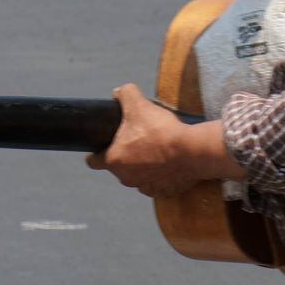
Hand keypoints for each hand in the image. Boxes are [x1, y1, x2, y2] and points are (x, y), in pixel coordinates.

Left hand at [84, 83, 201, 197]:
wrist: (192, 151)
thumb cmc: (160, 130)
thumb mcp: (138, 104)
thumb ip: (125, 94)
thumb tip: (118, 92)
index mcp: (114, 160)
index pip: (93, 162)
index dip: (96, 153)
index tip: (104, 145)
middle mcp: (126, 178)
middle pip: (118, 167)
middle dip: (124, 155)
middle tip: (137, 140)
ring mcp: (145, 187)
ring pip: (137, 176)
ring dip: (142, 166)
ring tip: (155, 150)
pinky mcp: (164, 192)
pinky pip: (156, 183)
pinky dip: (160, 175)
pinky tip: (168, 162)